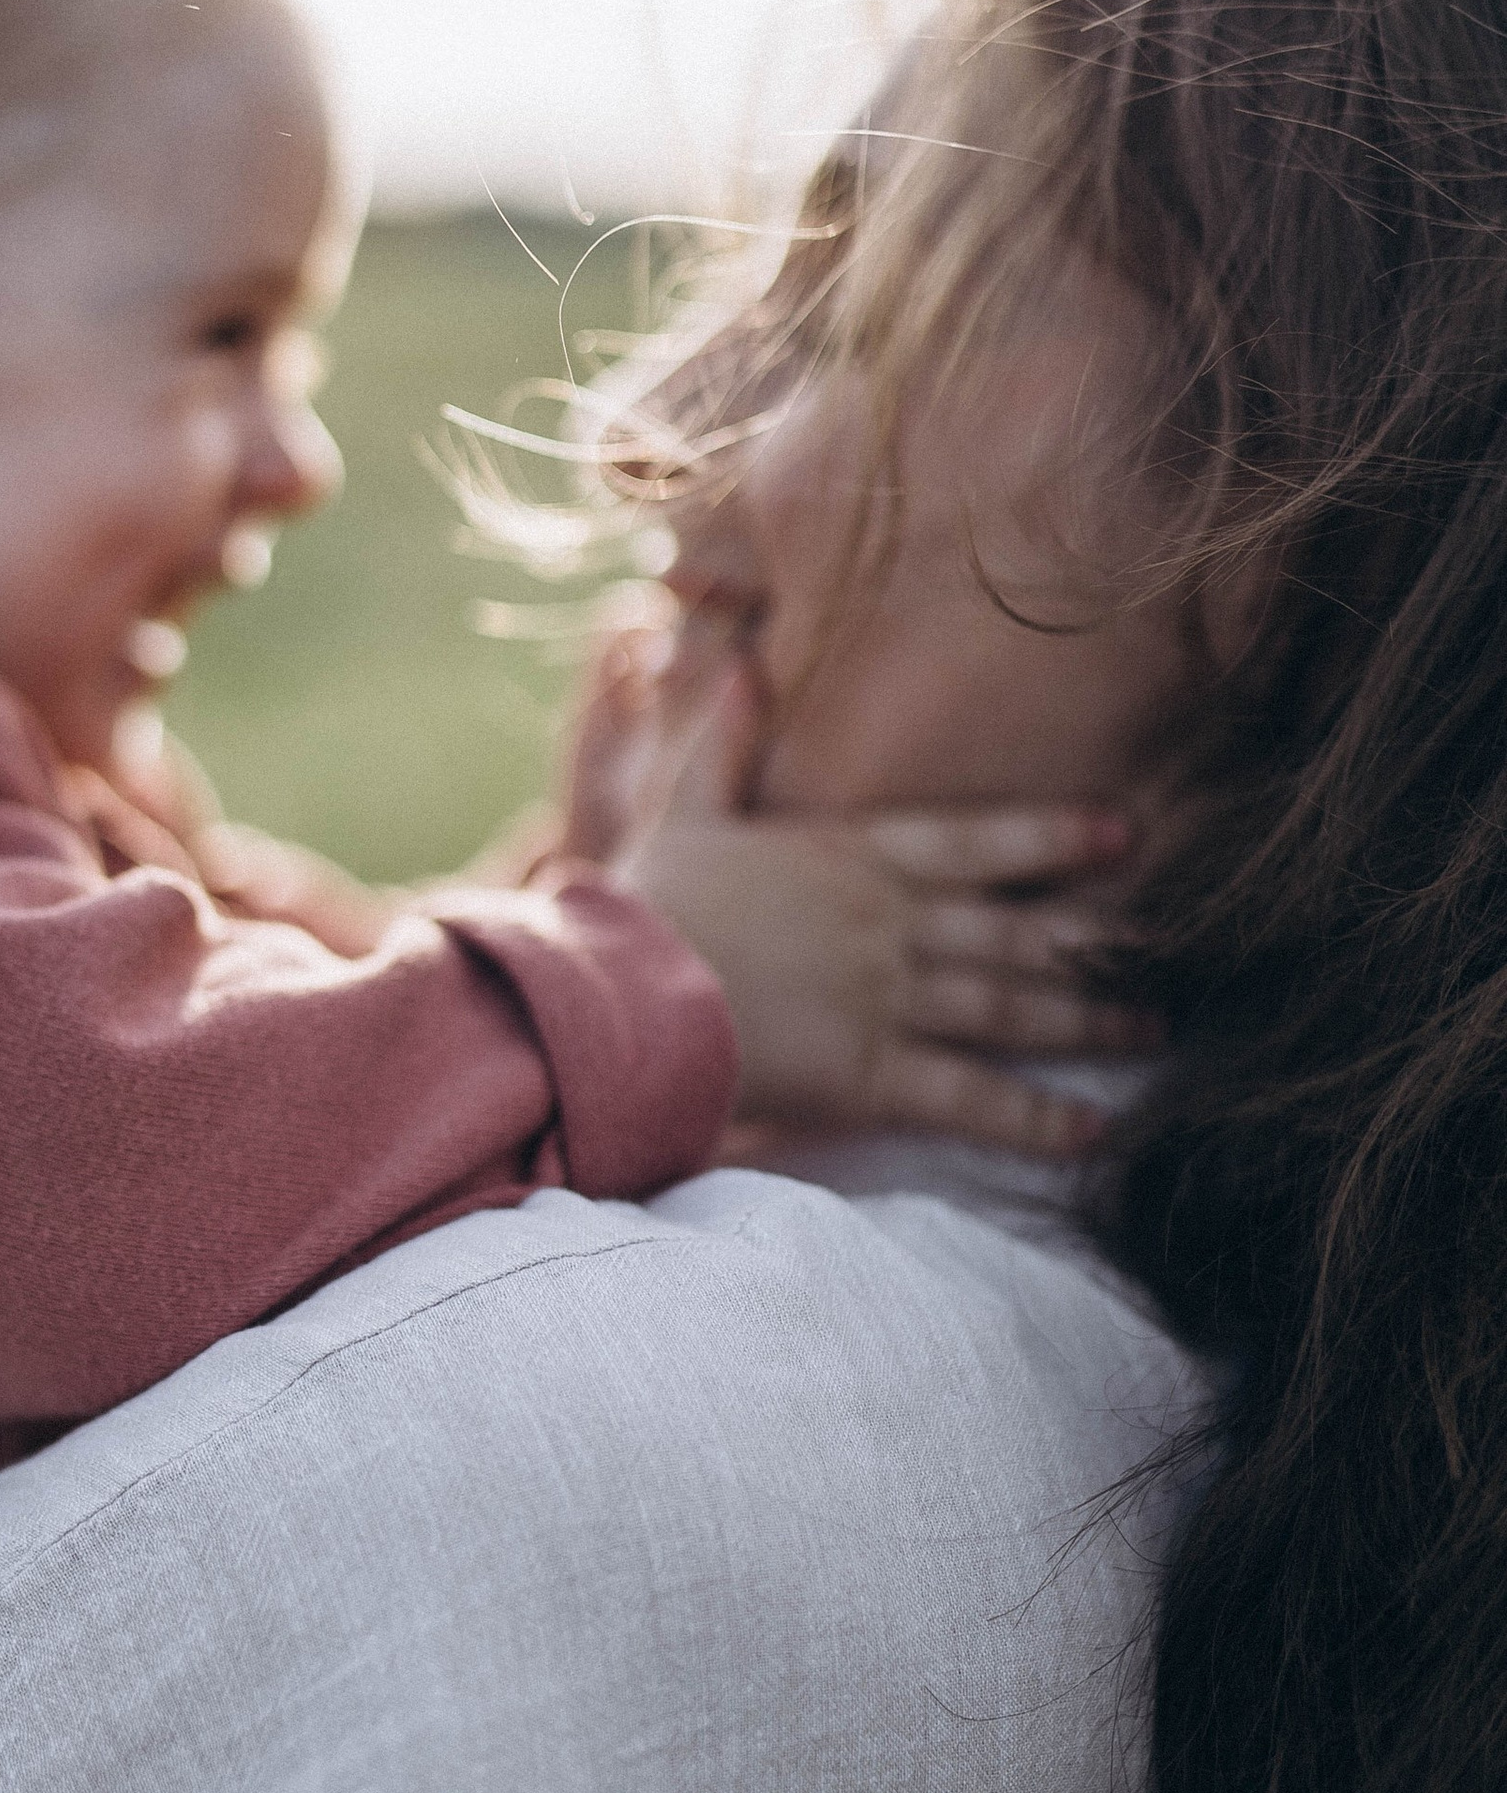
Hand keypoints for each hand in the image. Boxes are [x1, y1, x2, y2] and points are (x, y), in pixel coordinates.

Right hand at [583, 625, 1148, 1157]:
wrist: (620, 995)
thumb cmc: (645, 905)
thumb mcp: (684, 808)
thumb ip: (723, 742)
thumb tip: (746, 664)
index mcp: (852, 857)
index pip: (975, 841)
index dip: (1054, 836)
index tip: (1122, 832)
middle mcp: (890, 924)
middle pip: (1017, 928)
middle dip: (1098, 937)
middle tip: (1172, 946)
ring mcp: (889, 999)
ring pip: (1013, 1006)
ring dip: (1090, 1018)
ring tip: (1152, 1027)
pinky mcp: (872, 1074)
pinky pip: (972, 1096)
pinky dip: (1037, 1116)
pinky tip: (1093, 1127)